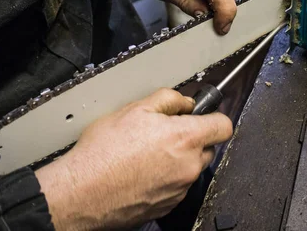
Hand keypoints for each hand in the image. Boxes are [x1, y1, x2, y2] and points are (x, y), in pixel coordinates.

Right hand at [36, 88, 232, 230]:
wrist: (82, 193)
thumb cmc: (103, 153)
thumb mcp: (134, 109)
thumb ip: (168, 99)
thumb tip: (184, 102)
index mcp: (185, 138)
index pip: (224, 126)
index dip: (214, 117)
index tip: (203, 116)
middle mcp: (189, 166)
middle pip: (208, 148)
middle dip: (192, 139)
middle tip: (165, 133)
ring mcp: (179, 189)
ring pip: (191, 168)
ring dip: (178, 160)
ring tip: (146, 154)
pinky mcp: (168, 206)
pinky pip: (176, 187)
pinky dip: (165, 179)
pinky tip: (141, 172)